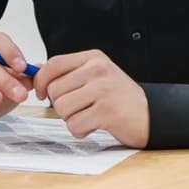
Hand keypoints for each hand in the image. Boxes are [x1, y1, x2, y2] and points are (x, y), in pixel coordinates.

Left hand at [33, 49, 148, 147]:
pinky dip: (80, 131)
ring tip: (89, 116)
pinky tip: (95, 125)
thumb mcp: (96, 76)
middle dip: (61, 105)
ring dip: (71, 119)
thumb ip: (70, 73)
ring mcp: (103, 89)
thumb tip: (37, 70)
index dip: (41, 80)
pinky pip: (75, 125)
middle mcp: (98, 69)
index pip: (54, 63)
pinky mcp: (106, 111)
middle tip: (80, 108)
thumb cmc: (120, 97)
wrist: (150, 114)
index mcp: (94, 58)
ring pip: (62, 108)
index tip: (43, 93)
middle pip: (55, 89)